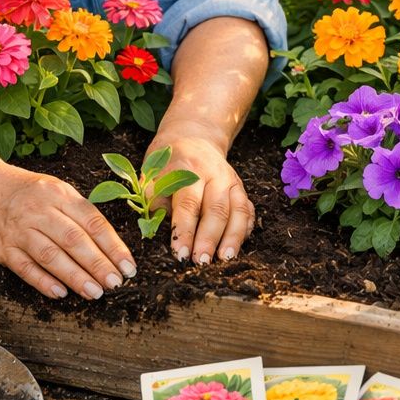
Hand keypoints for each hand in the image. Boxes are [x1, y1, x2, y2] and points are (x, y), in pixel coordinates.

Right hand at [0, 163, 134, 300]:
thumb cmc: (29, 193)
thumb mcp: (57, 191)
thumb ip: (81, 214)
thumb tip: (111, 247)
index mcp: (59, 195)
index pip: (92, 222)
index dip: (113, 246)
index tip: (128, 266)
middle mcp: (39, 211)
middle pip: (74, 240)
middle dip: (98, 264)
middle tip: (115, 283)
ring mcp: (19, 230)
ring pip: (51, 255)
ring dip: (75, 276)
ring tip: (95, 292)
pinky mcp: (3, 248)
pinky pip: (25, 267)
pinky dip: (43, 281)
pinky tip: (61, 293)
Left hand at [149, 127, 254, 264]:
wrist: (192, 137)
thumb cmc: (167, 164)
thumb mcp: (152, 175)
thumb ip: (154, 202)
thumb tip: (153, 233)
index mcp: (187, 169)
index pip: (188, 204)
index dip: (184, 231)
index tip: (180, 255)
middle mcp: (214, 173)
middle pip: (216, 209)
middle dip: (209, 239)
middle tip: (201, 262)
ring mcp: (231, 180)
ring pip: (237, 210)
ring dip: (232, 237)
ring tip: (225, 260)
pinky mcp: (240, 188)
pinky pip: (247, 210)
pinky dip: (244, 229)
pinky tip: (238, 248)